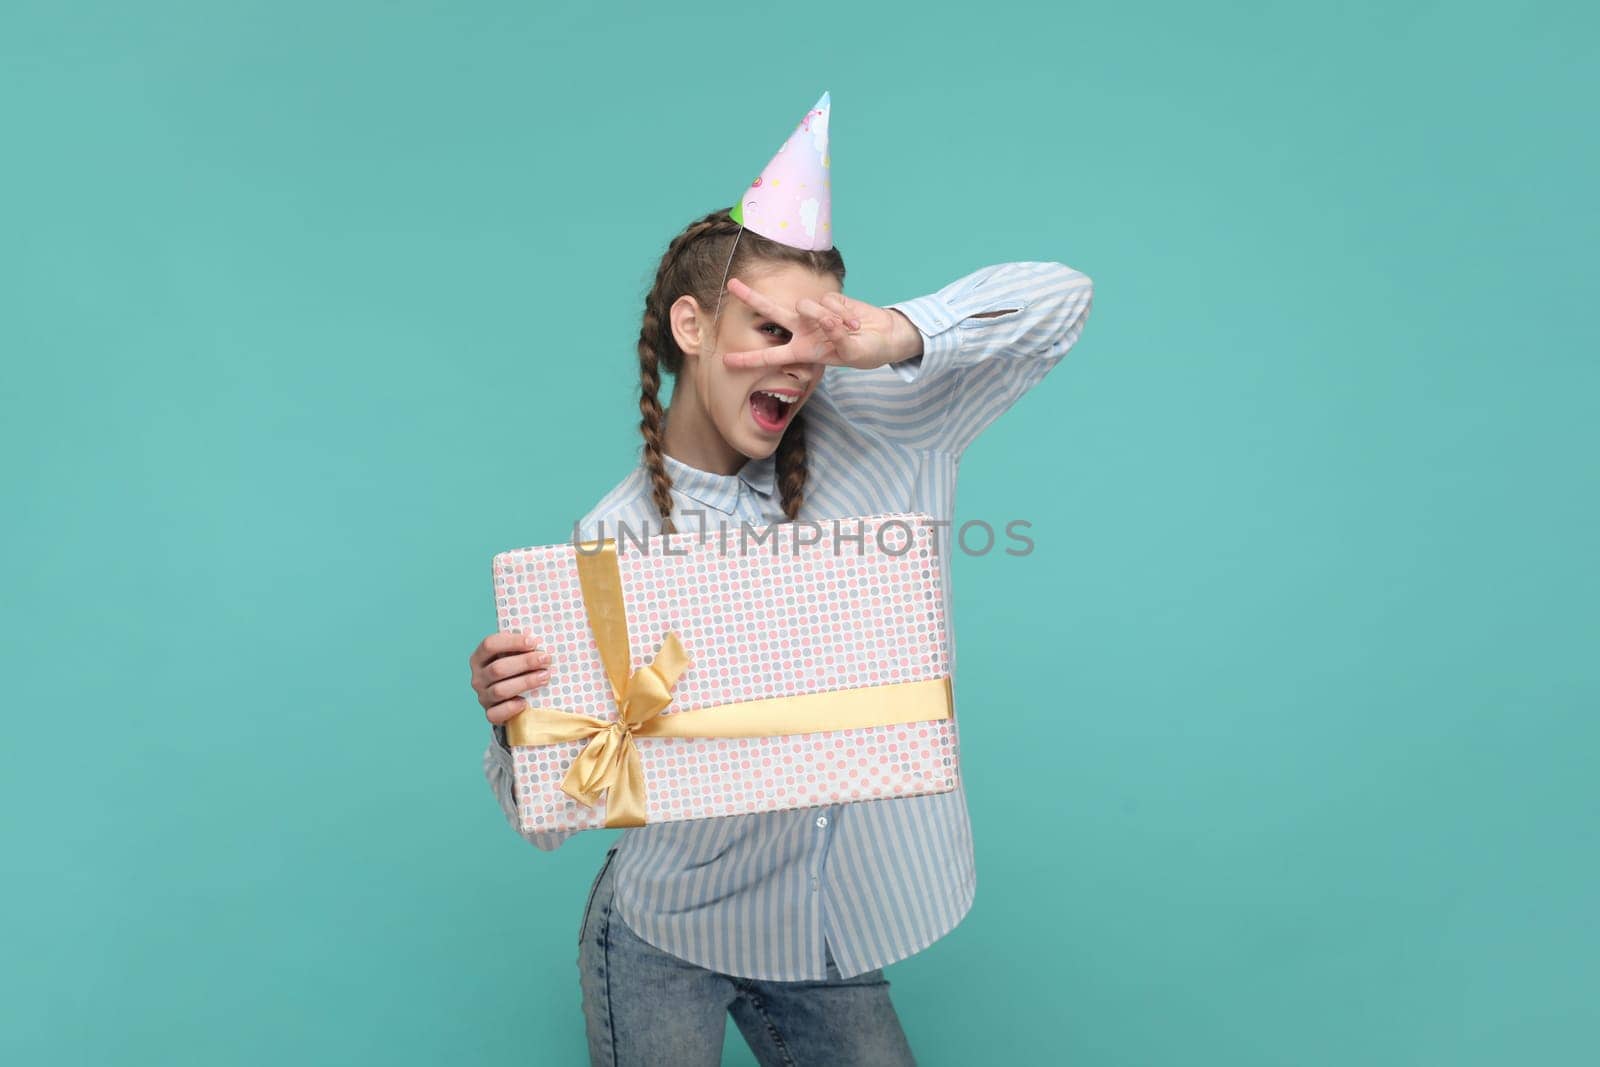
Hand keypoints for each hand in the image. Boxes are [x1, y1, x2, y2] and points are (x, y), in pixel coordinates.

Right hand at [469, 631, 551, 725]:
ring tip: (545, 677)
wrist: (512, 698)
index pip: (490, 644)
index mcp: (480, 657)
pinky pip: (497, 713)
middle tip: (546, 659)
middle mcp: (478, 677)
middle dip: (525, 662)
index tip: (534, 642)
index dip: (512, 642)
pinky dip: (511, 708)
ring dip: (525, 682)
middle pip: (498, 668)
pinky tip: (525, 702)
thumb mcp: (515, 655)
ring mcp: (483, 696)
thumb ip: (523, 646)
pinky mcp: (490, 714)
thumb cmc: (517, 670)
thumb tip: (540, 639)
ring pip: (500, 690)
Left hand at [721, 277, 918, 371]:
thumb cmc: (867, 352)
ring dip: (827, 318)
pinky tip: (856, 322)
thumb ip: (836, 337)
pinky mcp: (831, 299)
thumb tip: (823, 316)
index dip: (749, 360)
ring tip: (848, 329)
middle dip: (752, 297)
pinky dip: (845, 314)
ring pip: (806, 306)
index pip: (770, 357)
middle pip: (772, 312)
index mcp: (802, 351)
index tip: (725, 361)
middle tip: (731, 285)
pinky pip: (829, 301)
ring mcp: (816, 314)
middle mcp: (803, 330)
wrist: (886, 337)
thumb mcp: (850, 354)